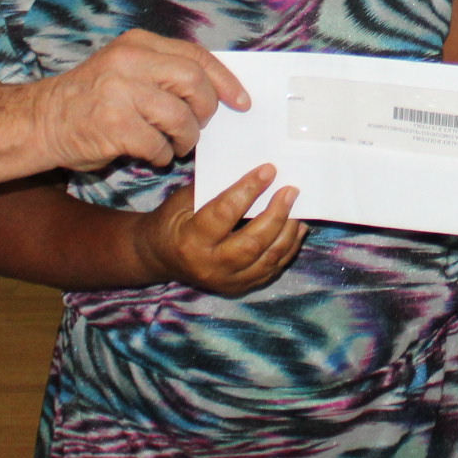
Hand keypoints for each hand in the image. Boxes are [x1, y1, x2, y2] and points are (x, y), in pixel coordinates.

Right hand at [34, 30, 249, 169]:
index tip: (240, 101)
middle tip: (200, 125)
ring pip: (180, 116)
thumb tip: (213, 92)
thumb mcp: (124, 69)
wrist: (41, 121)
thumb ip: (162, 71)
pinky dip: (161, 155)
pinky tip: (151, 155)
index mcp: (137, 44)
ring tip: (176, 145)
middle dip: (207, 108)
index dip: (225, 80)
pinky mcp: (114, 125)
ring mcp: (121, 92)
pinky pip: (158, 145)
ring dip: (186, 137)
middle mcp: (130, 61)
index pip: (196, 56)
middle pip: (194, 81)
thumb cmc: (90, 100)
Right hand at [131, 164, 304, 295]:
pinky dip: (288, 247)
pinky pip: (272, 268)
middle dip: (276, 214)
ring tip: (297, 207)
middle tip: (290, 190)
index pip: (225, 213)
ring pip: (268, 258)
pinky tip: (296, 227)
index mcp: (191, 240)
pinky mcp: (240, 287)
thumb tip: (254, 173)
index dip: (249, 190)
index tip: (269, 170)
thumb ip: (215, 190)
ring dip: (287, 231)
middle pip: (252, 242)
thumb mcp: (183, 201)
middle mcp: (210, 265)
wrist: (160, 257)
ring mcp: (227, 280)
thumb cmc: (173, 221)